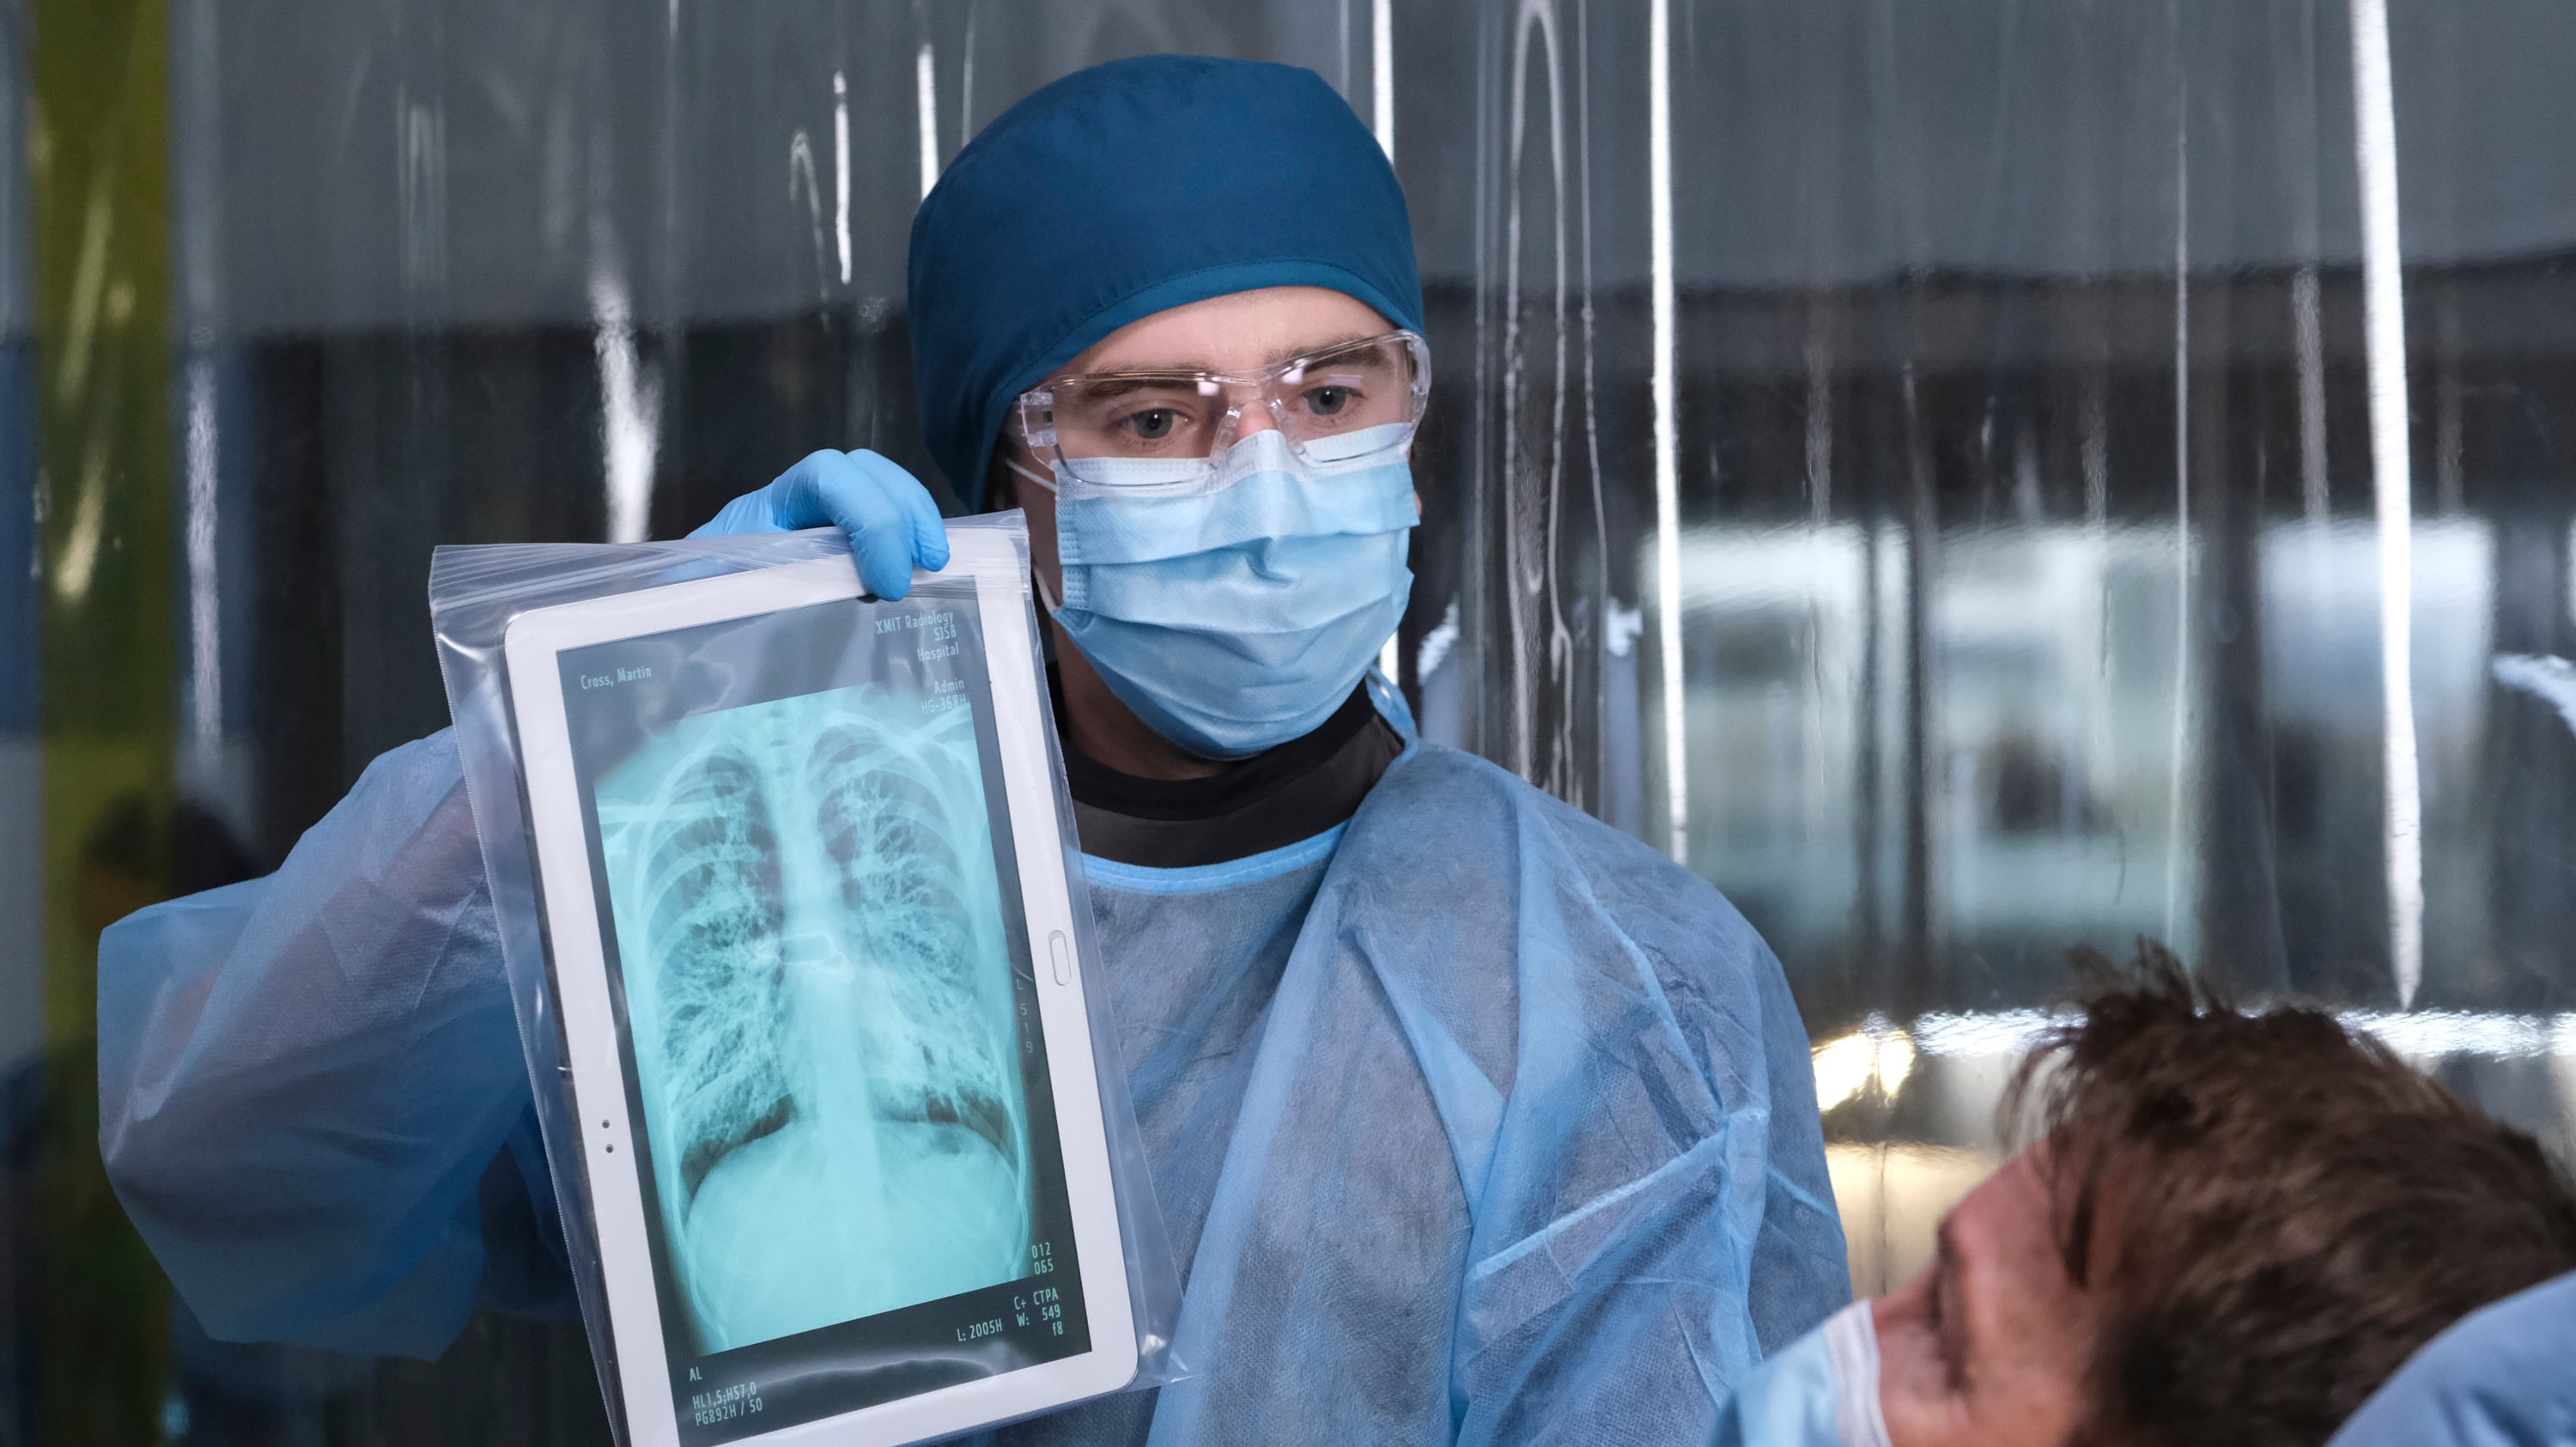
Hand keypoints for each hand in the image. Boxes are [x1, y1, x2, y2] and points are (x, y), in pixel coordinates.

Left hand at [690, 449, 950, 599]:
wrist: (685, 609)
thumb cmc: (696, 605)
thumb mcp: (707, 599)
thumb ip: (736, 592)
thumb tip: (779, 597)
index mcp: (762, 510)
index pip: (826, 477)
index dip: (869, 519)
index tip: (888, 584)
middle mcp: (796, 504)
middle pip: (863, 470)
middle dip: (904, 511)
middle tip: (929, 565)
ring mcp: (822, 521)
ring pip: (881, 488)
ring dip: (916, 521)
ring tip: (935, 566)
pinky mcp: (843, 547)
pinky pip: (886, 524)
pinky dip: (911, 541)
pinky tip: (924, 572)